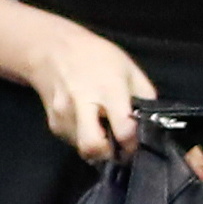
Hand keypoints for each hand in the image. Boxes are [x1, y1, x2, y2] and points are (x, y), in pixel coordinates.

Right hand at [25, 22, 155, 162]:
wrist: (50, 48)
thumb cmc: (96, 56)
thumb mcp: (130, 69)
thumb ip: (144, 97)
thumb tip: (152, 123)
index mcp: (108, 89)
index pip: (123, 130)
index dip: (134, 143)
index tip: (138, 142)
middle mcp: (81, 104)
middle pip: (93, 147)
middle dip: (110, 155)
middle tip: (121, 150)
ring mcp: (64, 115)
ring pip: (83, 149)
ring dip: (99, 149)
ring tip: (107, 134)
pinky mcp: (53, 123)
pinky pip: (73, 142)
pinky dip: (85, 139)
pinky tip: (92, 125)